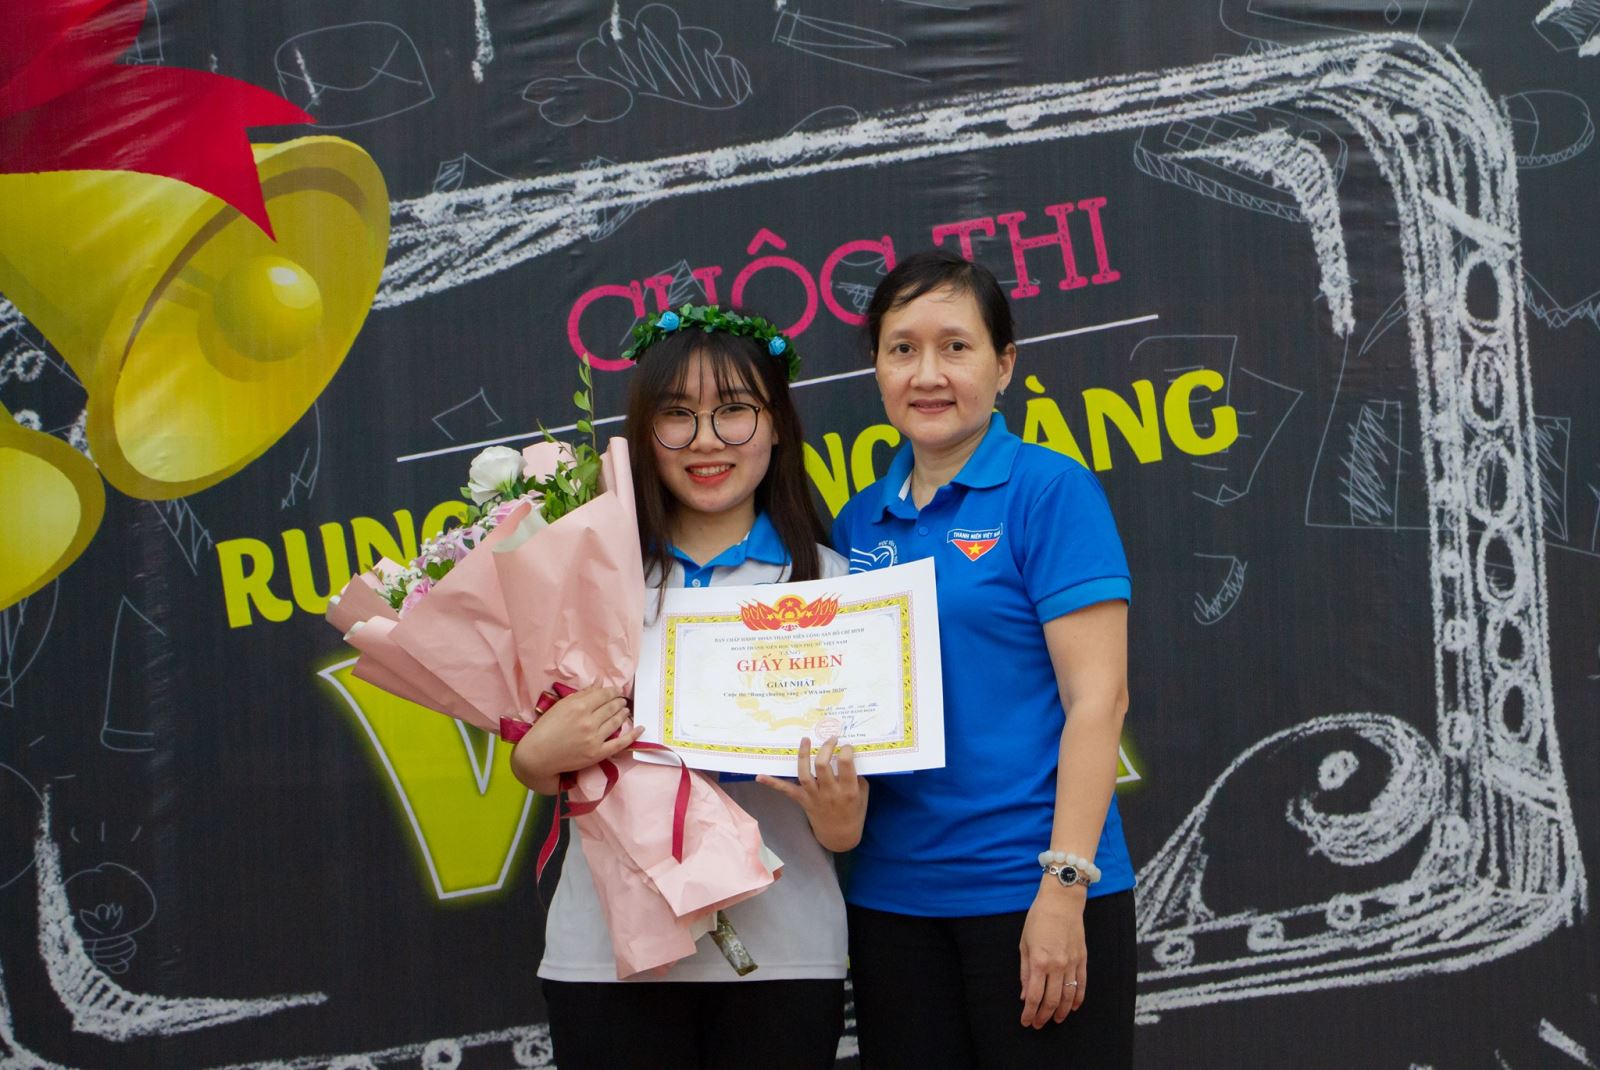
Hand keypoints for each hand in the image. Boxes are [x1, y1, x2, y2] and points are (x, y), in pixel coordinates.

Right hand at [509, 686, 640, 794]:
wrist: (538, 755)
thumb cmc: (545, 728)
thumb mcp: (561, 706)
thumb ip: (582, 694)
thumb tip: (600, 682)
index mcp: (580, 706)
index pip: (604, 695)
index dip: (613, 691)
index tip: (617, 691)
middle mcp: (589, 721)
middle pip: (612, 707)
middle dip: (619, 702)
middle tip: (622, 700)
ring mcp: (595, 738)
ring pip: (617, 722)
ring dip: (624, 714)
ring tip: (626, 711)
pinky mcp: (597, 753)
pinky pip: (620, 743)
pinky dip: (633, 735)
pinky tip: (641, 728)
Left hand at [755, 736, 867, 851]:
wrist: (840, 836)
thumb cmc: (854, 812)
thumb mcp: (862, 795)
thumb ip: (856, 776)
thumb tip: (848, 756)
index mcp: (848, 790)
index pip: (846, 765)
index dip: (846, 750)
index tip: (846, 746)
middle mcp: (830, 793)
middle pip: (823, 766)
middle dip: (826, 748)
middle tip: (831, 739)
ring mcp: (814, 797)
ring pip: (805, 774)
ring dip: (803, 755)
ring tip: (805, 740)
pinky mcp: (802, 800)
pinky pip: (786, 791)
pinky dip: (772, 783)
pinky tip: (759, 776)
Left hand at [1018, 881, 1086, 1027]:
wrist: (1062, 901)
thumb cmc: (1038, 919)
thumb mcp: (1024, 944)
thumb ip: (1025, 972)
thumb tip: (1024, 995)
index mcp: (1039, 962)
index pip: (1034, 997)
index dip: (1029, 1013)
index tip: (1026, 1022)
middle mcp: (1056, 966)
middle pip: (1051, 1001)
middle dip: (1043, 1016)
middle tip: (1038, 1025)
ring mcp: (1072, 963)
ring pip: (1068, 996)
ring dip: (1061, 1012)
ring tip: (1054, 1020)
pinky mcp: (1082, 959)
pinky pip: (1082, 984)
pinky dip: (1078, 999)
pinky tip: (1073, 1008)